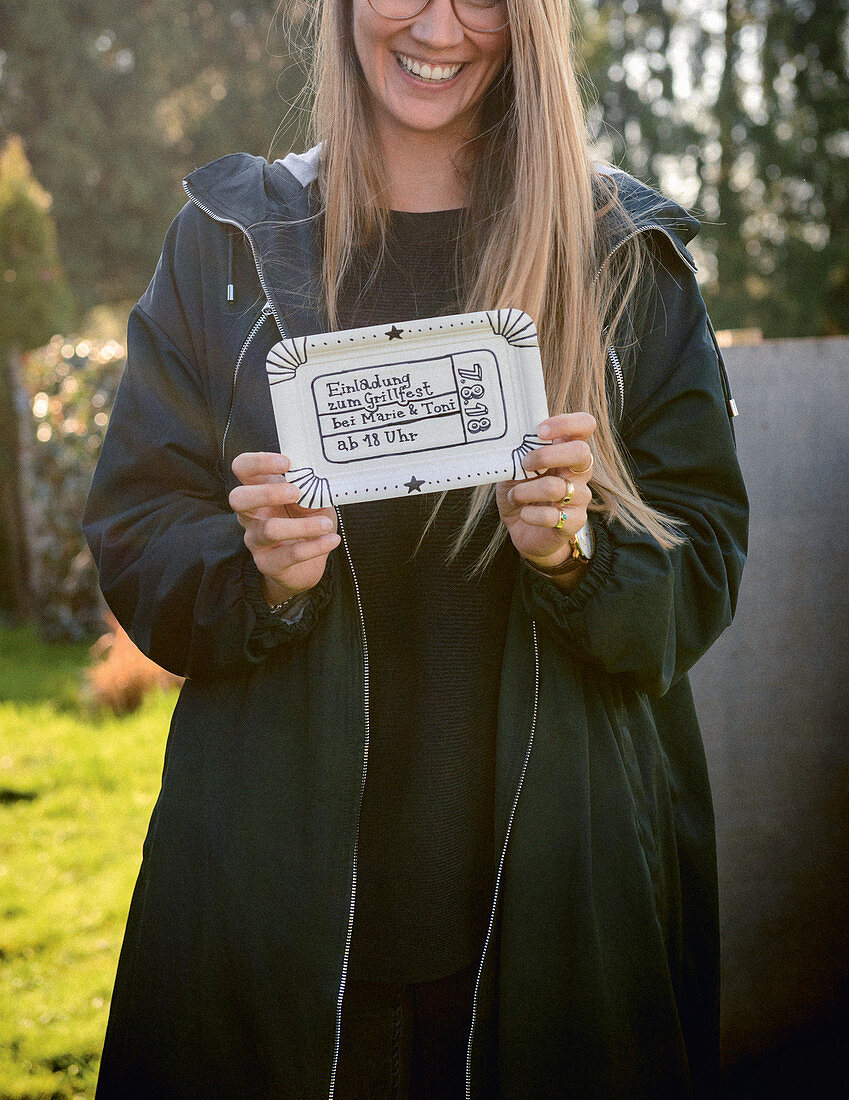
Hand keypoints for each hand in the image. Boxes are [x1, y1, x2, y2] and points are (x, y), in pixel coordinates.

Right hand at [229, 452, 339, 604]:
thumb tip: (313, 482)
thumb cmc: (306, 521)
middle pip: (238, 498)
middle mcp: (250, 514)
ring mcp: (255, 540)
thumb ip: (310, 488)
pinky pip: (289, 555)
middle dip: (266, 493)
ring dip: (301, 526)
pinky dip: (314, 546)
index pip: (242, 467)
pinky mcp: (267, 563)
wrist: (306, 565)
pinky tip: (332, 539)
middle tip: (296, 492)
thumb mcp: (312, 498)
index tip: (286, 462)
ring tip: (325, 523)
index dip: (258, 462)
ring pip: (269, 530)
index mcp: (258, 490)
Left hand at [496, 413, 595, 568]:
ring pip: (557, 487)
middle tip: (525, 464)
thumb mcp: (515, 468)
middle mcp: (580, 472)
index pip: (585, 425)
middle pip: (580, 452)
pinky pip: (552, 515)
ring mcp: (580, 497)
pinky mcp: (574, 522)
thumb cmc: (521, 493)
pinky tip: (524, 513)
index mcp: (568, 451)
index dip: (566, 423)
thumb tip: (512, 438)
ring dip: (526, 491)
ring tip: (514, 495)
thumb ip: (519, 452)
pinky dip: (530, 514)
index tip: (540, 431)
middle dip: (546, 455)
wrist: (524, 530)